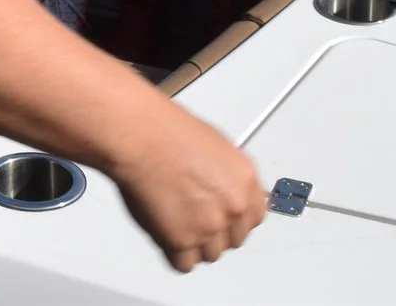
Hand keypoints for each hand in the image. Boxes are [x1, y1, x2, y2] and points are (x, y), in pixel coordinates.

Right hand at [108, 102, 266, 271]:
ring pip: (210, 254)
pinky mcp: (182, 241)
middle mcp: (233, 207)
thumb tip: (225, 191)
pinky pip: (184, 264)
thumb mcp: (215, 146)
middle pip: (233, 240)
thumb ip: (227, 176)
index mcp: (245, 181)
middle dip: (214, 232)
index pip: (254, 218)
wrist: (141, 137)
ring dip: (194, 244)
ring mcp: (209, 227)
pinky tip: (165, 234)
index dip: (235, 219)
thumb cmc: (166, 131)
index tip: (224, 219)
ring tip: (175, 222)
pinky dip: (174, 254)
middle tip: (193, 217)